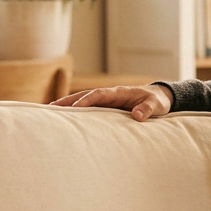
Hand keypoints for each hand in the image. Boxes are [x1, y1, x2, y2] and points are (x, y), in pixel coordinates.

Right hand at [50, 84, 172, 120]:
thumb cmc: (158, 101)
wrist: (160, 97)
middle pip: (85, 95)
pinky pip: (89, 107)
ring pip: (84, 100)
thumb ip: (148, 109)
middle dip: (69, 101)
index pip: (99, 95)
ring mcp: (107, 100)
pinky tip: (66, 118)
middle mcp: (110, 94)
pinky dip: (77, 110)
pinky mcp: (107, 106)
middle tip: (50, 108)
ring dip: (69, 105)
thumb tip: (137, 115)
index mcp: (119, 92)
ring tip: (51, 112)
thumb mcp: (156, 105)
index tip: (75, 108)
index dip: (86, 100)